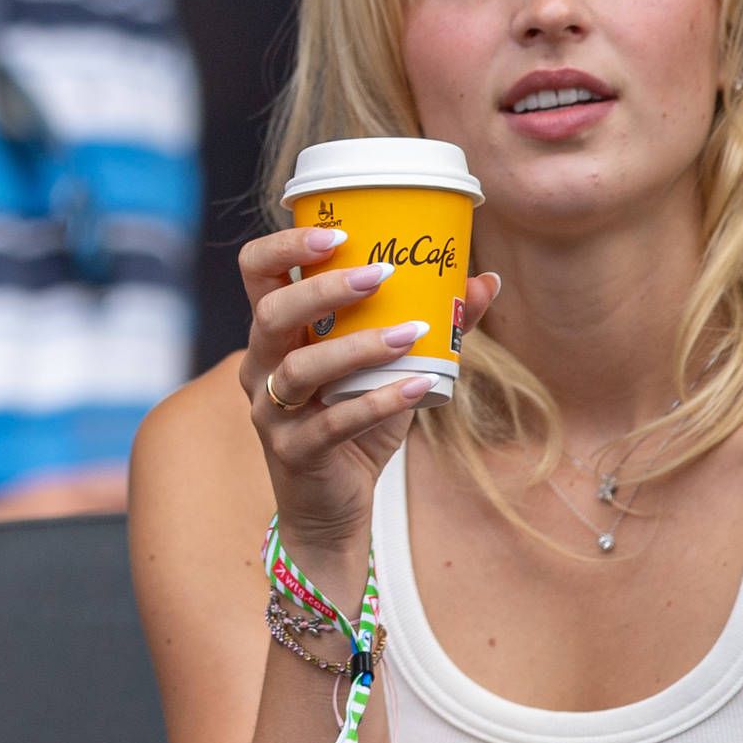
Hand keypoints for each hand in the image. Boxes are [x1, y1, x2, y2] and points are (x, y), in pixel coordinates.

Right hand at [236, 225, 501, 547]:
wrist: (331, 510)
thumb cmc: (355, 424)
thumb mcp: (390, 369)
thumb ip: (433, 326)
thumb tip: (485, 280)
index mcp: (275, 335)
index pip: (256, 273)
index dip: (285, 246)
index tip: (336, 232)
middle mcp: (260, 367)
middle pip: (271, 314)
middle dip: (324, 289)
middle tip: (380, 275)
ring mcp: (271, 412)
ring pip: (299, 369)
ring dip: (358, 347)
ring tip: (411, 333)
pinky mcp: (294, 452)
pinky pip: (331, 424)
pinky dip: (377, 403)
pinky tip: (418, 387)